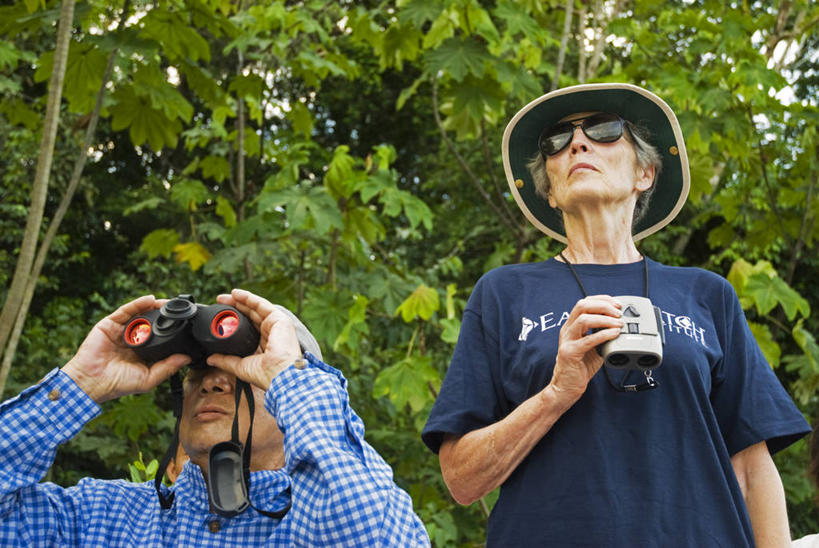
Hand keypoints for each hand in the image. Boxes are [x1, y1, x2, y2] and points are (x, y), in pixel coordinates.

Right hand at [62, 296, 190, 402]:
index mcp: (143, 351)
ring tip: (167, 303)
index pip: (160, 336)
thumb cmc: (118, 384)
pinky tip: (150, 300)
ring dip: (154, 307)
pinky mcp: (110, 324)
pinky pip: (126, 311)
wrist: (92, 382)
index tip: (187, 324)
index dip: (172, 329)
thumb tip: (187, 359)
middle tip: (179, 309)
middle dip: (164, 315)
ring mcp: (121, 330)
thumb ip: (167, 368)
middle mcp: (133, 339)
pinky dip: (138, 304)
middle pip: (151, 322)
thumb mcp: (148, 379)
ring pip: (140, 314)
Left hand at [206, 289, 301, 390]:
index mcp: (264, 344)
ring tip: (227, 296)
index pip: (247, 327)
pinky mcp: (279, 319)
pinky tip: (237, 293)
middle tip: (220, 302)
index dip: (234, 320)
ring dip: (240, 300)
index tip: (220, 316)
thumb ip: (226, 361)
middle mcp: (271, 333)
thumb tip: (211, 359)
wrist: (280, 374)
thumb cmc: (266, 374)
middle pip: (250, 315)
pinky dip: (249, 298)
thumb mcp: (240, 366)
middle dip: (235, 307)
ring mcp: (276, 325)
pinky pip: (262, 304)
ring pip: (255, 308)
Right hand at [548, 295, 623, 402]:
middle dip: (604, 305)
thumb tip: (621, 327)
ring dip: (604, 319)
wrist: (567, 387)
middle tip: (619, 312)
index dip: (602, 299)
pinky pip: (588, 340)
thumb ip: (602, 335)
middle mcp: (567, 330)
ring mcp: (567, 341)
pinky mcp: (570, 353)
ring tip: (618, 323)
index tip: (617, 304)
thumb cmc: (580, 367)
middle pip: (582, 306)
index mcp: (571, 326)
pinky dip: (604, 334)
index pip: (584, 303)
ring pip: (583, 319)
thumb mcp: (593, 346)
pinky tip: (614, 334)